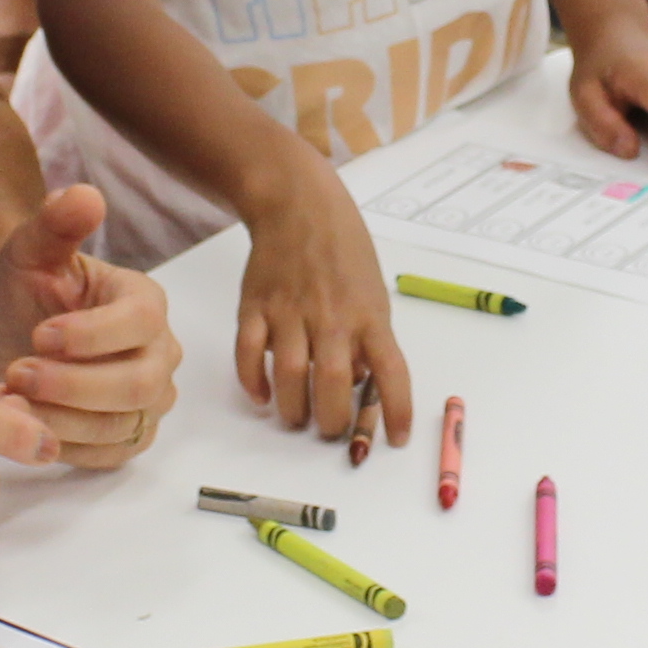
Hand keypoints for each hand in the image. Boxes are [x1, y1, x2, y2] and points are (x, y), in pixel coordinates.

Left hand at [0, 184, 181, 471]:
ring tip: (7, 399)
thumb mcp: (32, 249)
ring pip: (120, 426)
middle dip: (72, 385)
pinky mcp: (128, 437)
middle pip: (139, 384)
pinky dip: (61, 444)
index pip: (142, 323)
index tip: (40, 336)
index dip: (92, 336)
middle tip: (16, 372)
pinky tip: (22, 423)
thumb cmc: (28, 286)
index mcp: (146, 302)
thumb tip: (84, 196)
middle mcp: (160, 353)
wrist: (12, 325)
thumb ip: (57, 222)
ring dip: (58, 418)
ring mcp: (149, 401)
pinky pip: (106, 455)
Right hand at [232, 172, 408, 448]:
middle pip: (334, 385)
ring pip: (291, 377)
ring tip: (297, 418)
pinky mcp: (255, 307)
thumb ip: (369, 339)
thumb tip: (360, 386)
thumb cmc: (344, 252)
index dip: (397, 412)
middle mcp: (332, 317)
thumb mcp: (373, 293)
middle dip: (333, 422)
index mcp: (369, 315)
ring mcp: (290, 312)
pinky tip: (263, 395)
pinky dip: (254, 383)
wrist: (298, 207)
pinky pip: (250, 355)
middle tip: (329, 431)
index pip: (392, 373)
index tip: (396, 440)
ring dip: (294, 410)